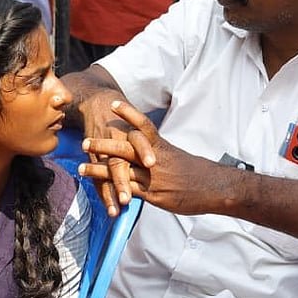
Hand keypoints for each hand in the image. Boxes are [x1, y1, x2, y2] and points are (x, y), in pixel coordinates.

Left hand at [79, 100, 219, 216]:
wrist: (215, 188)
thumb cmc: (200, 174)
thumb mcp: (179, 159)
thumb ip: (160, 157)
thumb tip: (150, 157)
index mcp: (162, 147)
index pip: (143, 126)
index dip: (128, 114)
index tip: (114, 103)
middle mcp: (155, 160)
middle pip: (125, 147)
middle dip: (103, 143)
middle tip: (84, 140)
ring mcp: (153, 177)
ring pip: (121, 170)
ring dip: (99, 169)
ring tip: (81, 166)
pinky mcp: (153, 194)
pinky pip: (129, 191)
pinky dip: (113, 190)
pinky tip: (100, 190)